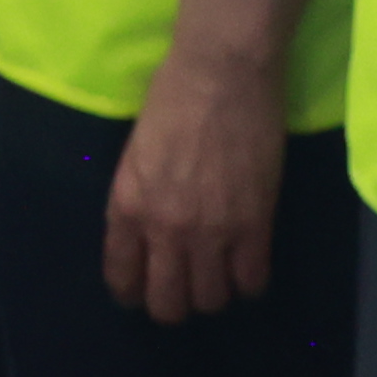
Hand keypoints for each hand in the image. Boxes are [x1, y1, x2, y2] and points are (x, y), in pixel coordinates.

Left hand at [103, 31, 290, 322]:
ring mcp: (211, 232)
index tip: (144, 291)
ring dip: (215, 293)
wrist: (222, 71)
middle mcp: (164, 229)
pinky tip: (249, 265)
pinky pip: (252, 281)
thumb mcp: (136, 153)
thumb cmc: (173, 96)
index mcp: (126, 207)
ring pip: (212, 300)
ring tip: (220, 273)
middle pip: (169, 305)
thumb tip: (149, 228)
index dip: (134, 293)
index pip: (123, 278)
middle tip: (186, 287)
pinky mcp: (254, 225)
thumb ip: (139, 197)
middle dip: (175, 305)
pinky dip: (250, 282)